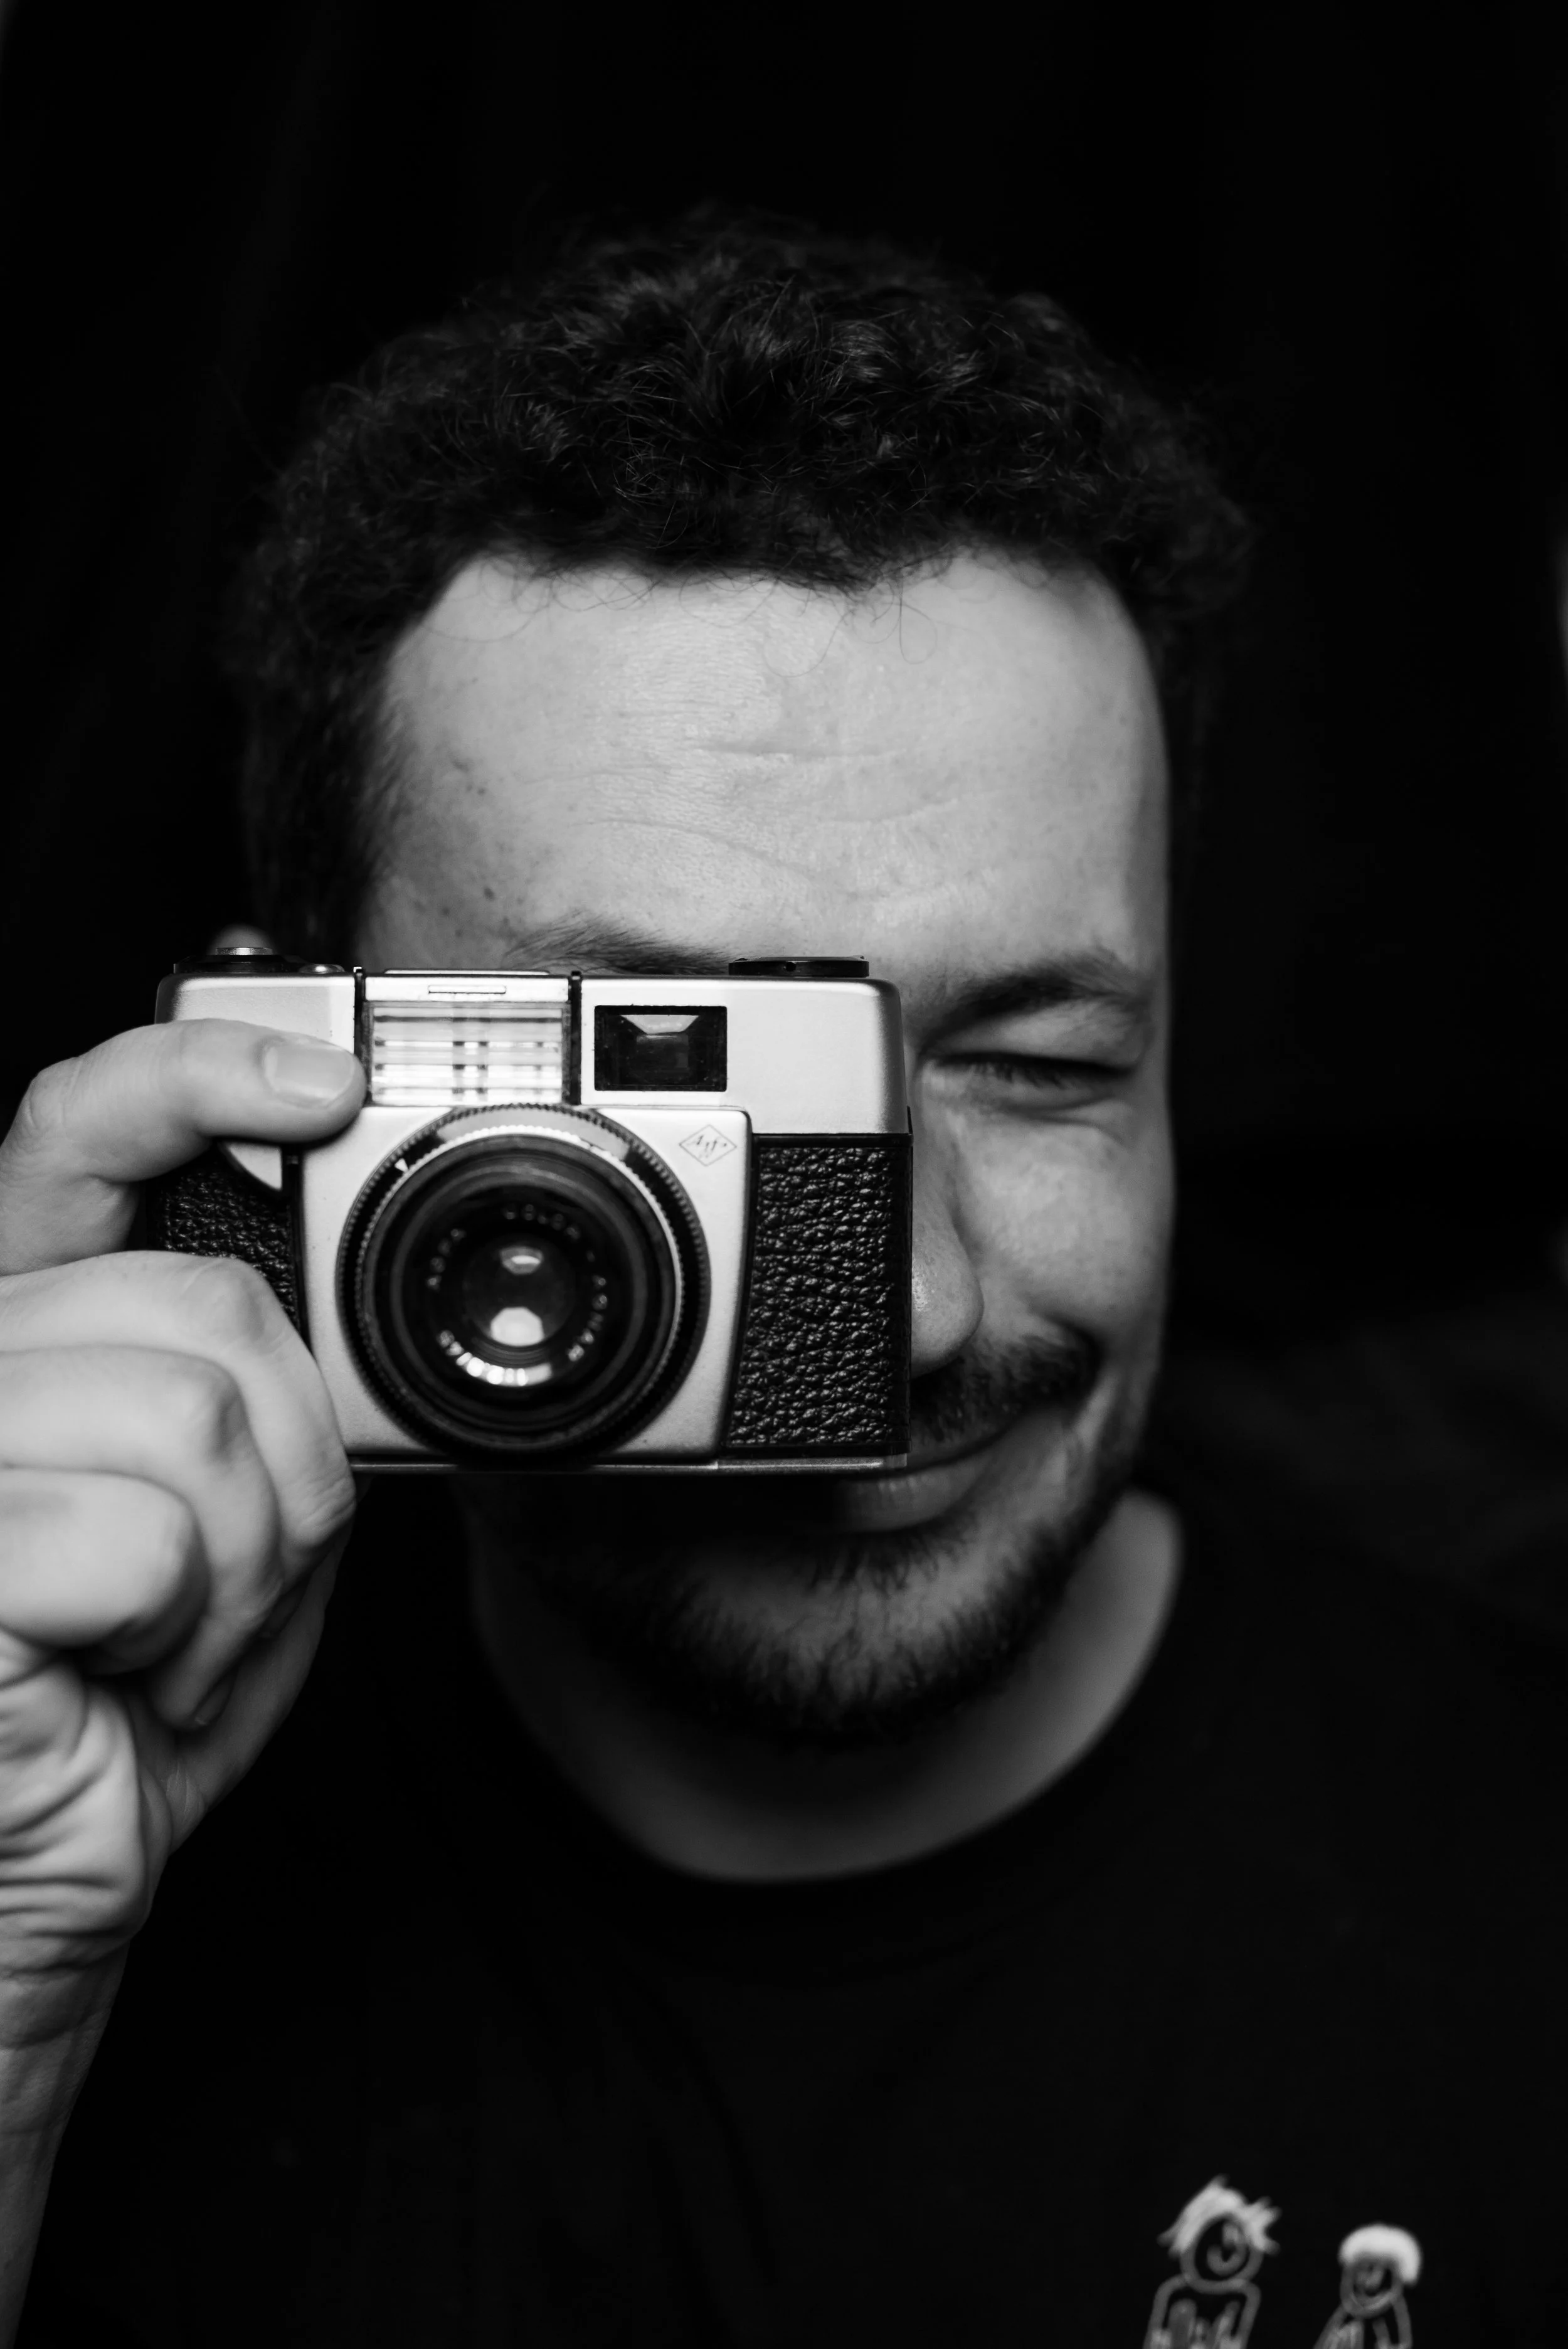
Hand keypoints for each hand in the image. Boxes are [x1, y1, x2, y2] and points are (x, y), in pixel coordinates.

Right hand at [0, 1017, 363, 2048]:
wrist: (33, 1905)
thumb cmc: (122, 1721)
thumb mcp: (222, 1527)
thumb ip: (238, 1395)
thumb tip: (309, 1320)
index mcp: (24, 1337)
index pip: (74, 1137)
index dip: (193, 1073)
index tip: (317, 1088)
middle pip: (201, 1307)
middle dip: (282, 1464)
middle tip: (221, 1582)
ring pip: (191, 1412)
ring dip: (241, 1564)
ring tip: (163, 1643)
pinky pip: (149, 1537)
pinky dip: (187, 1635)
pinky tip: (119, 1689)